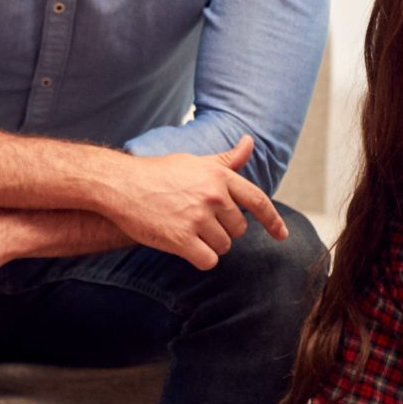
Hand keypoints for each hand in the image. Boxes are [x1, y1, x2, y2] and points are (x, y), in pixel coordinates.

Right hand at [103, 137, 287, 269]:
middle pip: (238, 229)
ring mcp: (197, 218)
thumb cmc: (157, 173)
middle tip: (196, 221)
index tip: (282, 235)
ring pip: (222, 246)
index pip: (258, 200)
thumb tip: (250, 142)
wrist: (120, 185)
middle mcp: (213, 196)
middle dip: (222, 230)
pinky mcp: (182, 239)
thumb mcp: (195, 161)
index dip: (273, 220)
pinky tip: (184, 247)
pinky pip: (208, 260)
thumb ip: (226, 159)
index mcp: (219, 176)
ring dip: (208, 245)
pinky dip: (200, 258)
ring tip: (185, 229)